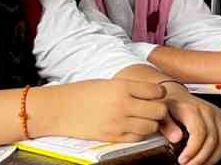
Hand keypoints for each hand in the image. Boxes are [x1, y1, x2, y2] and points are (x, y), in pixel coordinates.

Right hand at [43, 79, 167, 142]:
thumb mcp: (110, 83)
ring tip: (144, 118)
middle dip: (160, 109)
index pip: (157, 91)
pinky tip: (134, 127)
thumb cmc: (84, 92)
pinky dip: (140, 133)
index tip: (156, 94)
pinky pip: (137, 138)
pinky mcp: (112, 137)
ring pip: (151, 126)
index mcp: (123, 87)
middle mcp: (123, 105)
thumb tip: (155, 93)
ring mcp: (118, 123)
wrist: (59, 109)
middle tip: (154, 107)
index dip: (160, 93)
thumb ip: (132, 88)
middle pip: (159, 110)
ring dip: (152, 123)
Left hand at [159, 83, 220, 164]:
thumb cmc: (169, 106)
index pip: (200, 132)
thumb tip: (177, 138)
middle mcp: (208, 111)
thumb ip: (168, 126)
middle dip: (201, 158)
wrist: (176, 95)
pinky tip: (211, 157)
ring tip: (200, 164)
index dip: (193, 150)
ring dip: (213, 157)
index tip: (182, 161)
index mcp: (192, 109)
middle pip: (212, 139)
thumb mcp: (161, 114)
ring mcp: (218, 115)